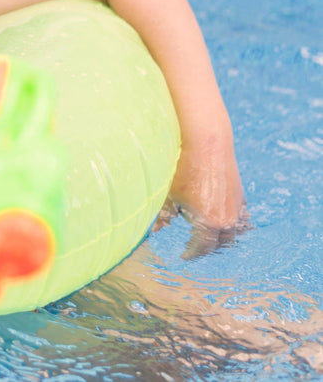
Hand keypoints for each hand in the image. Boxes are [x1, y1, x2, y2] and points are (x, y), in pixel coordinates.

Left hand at [161, 132, 247, 257]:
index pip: (202, 248)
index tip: (183, 256)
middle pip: (220, 244)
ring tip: (207, 238)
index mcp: (209, 222)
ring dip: (222, 239)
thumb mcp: (168, 194)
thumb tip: (154, 231)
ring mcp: (237, 208)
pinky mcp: (241, 196)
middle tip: (193, 248)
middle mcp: (228, 219)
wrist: (207, 140)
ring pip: (234, 234)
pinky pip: (241, 220)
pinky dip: (233, 226)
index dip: (191, 254)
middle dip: (206, 248)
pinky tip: (221, 222)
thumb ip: (162, 216)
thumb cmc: (183, 166)